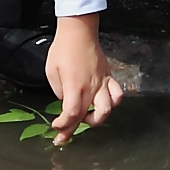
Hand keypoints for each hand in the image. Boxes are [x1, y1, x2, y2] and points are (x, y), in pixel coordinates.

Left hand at [45, 13, 123, 145]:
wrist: (79, 31)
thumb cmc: (62, 49)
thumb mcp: (51, 71)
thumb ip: (59, 91)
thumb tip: (66, 101)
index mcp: (74, 86)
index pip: (71, 114)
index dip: (63, 125)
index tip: (56, 127)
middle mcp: (91, 87)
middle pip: (85, 116)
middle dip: (72, 130)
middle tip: (63, 137)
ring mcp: (102, 82)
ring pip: (107, 109)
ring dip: (97, 119)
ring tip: (87, 118)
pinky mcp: (109, 77)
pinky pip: (117, 94)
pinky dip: (113, 103)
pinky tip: (102, 104)